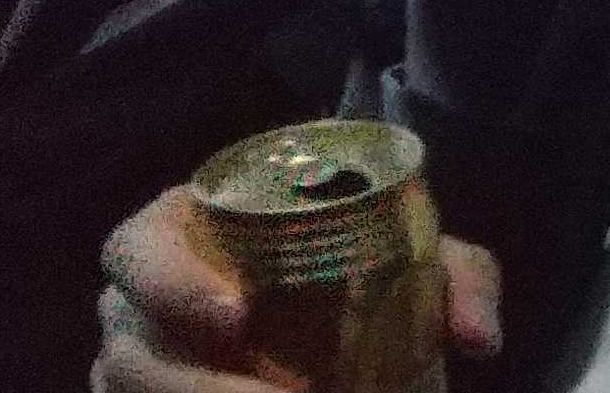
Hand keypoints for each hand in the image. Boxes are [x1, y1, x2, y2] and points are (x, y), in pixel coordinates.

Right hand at [93, 186, 502, 392]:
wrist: (328, 309)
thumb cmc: (353, 258)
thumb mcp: (413, 252)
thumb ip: (458, 278)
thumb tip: (480, 338)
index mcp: (184, 233)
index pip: (137, 248)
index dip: (171, 282)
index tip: (238, 317)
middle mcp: (138, 306)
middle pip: (129, 353)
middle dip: (197, 388)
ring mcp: (132, 369)